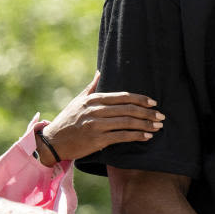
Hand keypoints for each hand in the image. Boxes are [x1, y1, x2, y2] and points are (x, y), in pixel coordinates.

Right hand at [37, 71, 163, 163]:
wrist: (53, 142)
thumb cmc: (68, 120)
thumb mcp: (78, 101)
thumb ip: (91, 87)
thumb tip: (100, 71)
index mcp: (93, 99)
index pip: (122, 96)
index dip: (139, 99)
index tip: (153, 102)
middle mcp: (95, 110)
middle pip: (127, 109)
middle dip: (147, 113)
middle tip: (161, 116)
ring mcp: (96, 125)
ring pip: (127, 123)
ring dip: (145, 125)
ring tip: (158, 127)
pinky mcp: (97, 140)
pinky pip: (121, 137)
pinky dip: (136, 136)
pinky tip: (146, 137)